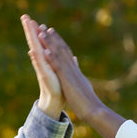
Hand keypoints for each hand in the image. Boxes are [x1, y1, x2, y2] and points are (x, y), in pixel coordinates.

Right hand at [21, 14, 63, 119]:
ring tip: (25, 26)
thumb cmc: (59, 87)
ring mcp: (42, 68)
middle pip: (35, 42)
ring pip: (35, 49)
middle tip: (24, 16)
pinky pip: (39, 65)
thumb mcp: (62, 72)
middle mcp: (42, 62)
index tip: (36, 20)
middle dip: (30, 30)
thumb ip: (64, 62)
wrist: (56, 102)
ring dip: (30, 38)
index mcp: (47, 60)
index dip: (39, 32)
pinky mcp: (44, 76)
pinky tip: (32, 50)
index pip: (42, 43)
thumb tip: (71, 55)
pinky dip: (36, 58)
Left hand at [36, 23, 125, 137]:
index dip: (61, 44)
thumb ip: (80, 77)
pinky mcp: (67, 81)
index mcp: (76, 72)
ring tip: (42, 33)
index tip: (55, 36)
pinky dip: (52, 58)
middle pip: (63, 51)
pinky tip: (45, 51)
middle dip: (55, 39)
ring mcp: (71, 74)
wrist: (94, 110)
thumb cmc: (89, 102)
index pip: (68, 55)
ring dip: (51, 44)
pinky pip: (58, 67)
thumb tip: (79, 73)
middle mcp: (73, 69)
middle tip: (46, 28)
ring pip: (60, 56)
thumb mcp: (84, 86)